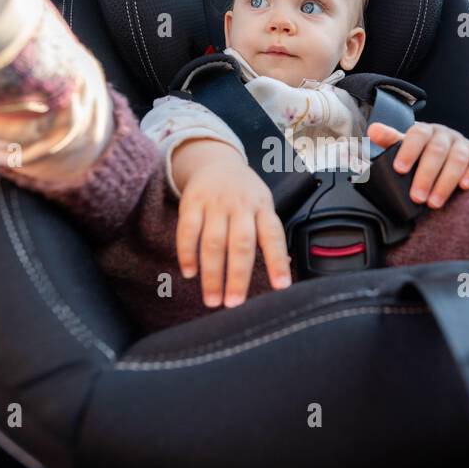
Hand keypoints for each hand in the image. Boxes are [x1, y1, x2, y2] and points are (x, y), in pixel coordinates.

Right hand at [175, 140, 292, 307]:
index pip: (273, 236)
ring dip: (212, 274)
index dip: (277, 261)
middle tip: (233, 304)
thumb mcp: (263, 208)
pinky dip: (187, 254)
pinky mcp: (192, 203)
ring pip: (213, 242)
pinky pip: (188, 231)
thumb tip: (281, 275)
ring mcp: (215, 204)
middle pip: (240, 244)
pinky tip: (189, 273)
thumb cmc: (245, 196)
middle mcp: (240, 206)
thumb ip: (268, 238)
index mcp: (263, 208)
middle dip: (237, 277)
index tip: (281, 286)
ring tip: (212, 300)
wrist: (216, 163)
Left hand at [366, 121, 468, 208]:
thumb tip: (373, 130)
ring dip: (446, 182)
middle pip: (437, 151)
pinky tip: (465, 186)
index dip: (409, 150)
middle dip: (426, 175)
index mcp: (425, 131)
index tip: (399, 169)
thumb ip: (390, 141)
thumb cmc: (422, 155)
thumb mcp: (404, 148)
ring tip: (435, 203)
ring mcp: (464, 144)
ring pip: (458, 159)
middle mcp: (445, 135)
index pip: (417, 134)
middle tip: (417, 197)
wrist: (447, 157)